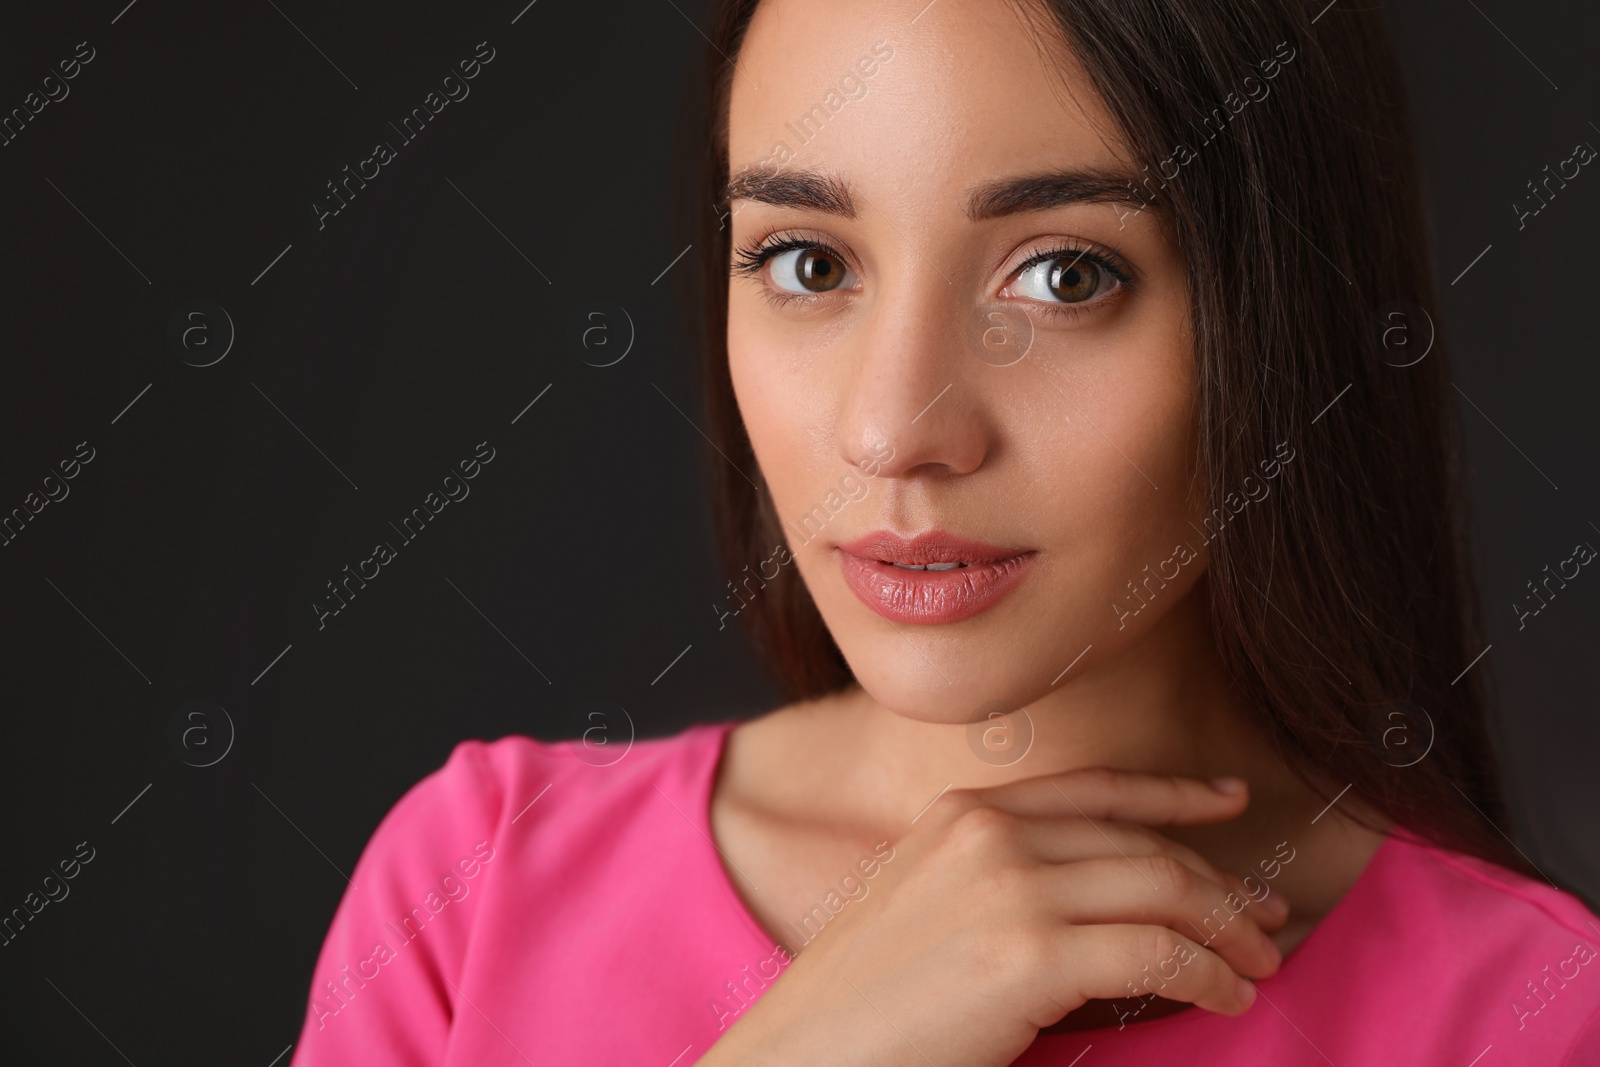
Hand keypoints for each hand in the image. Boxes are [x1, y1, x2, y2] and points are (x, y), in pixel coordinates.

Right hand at [697, 768, 1287, 1066]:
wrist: (803, 1056)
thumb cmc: (863, 1004)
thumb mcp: (924, 905)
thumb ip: (998, 880)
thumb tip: (1098, 900)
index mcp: (960, 814)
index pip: (1094, 787)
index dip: (1172, 792)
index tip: (1227, 801)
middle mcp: (988, 832)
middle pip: (1140, 843)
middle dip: (1218, 881)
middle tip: (1266, 919)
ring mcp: (1009, 887)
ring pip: (1162, 889)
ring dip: (1227, 928)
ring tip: (1258, 961)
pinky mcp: (1028, 953)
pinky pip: (1156, 953)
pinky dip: (1207, 974)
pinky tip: (1226, 996)